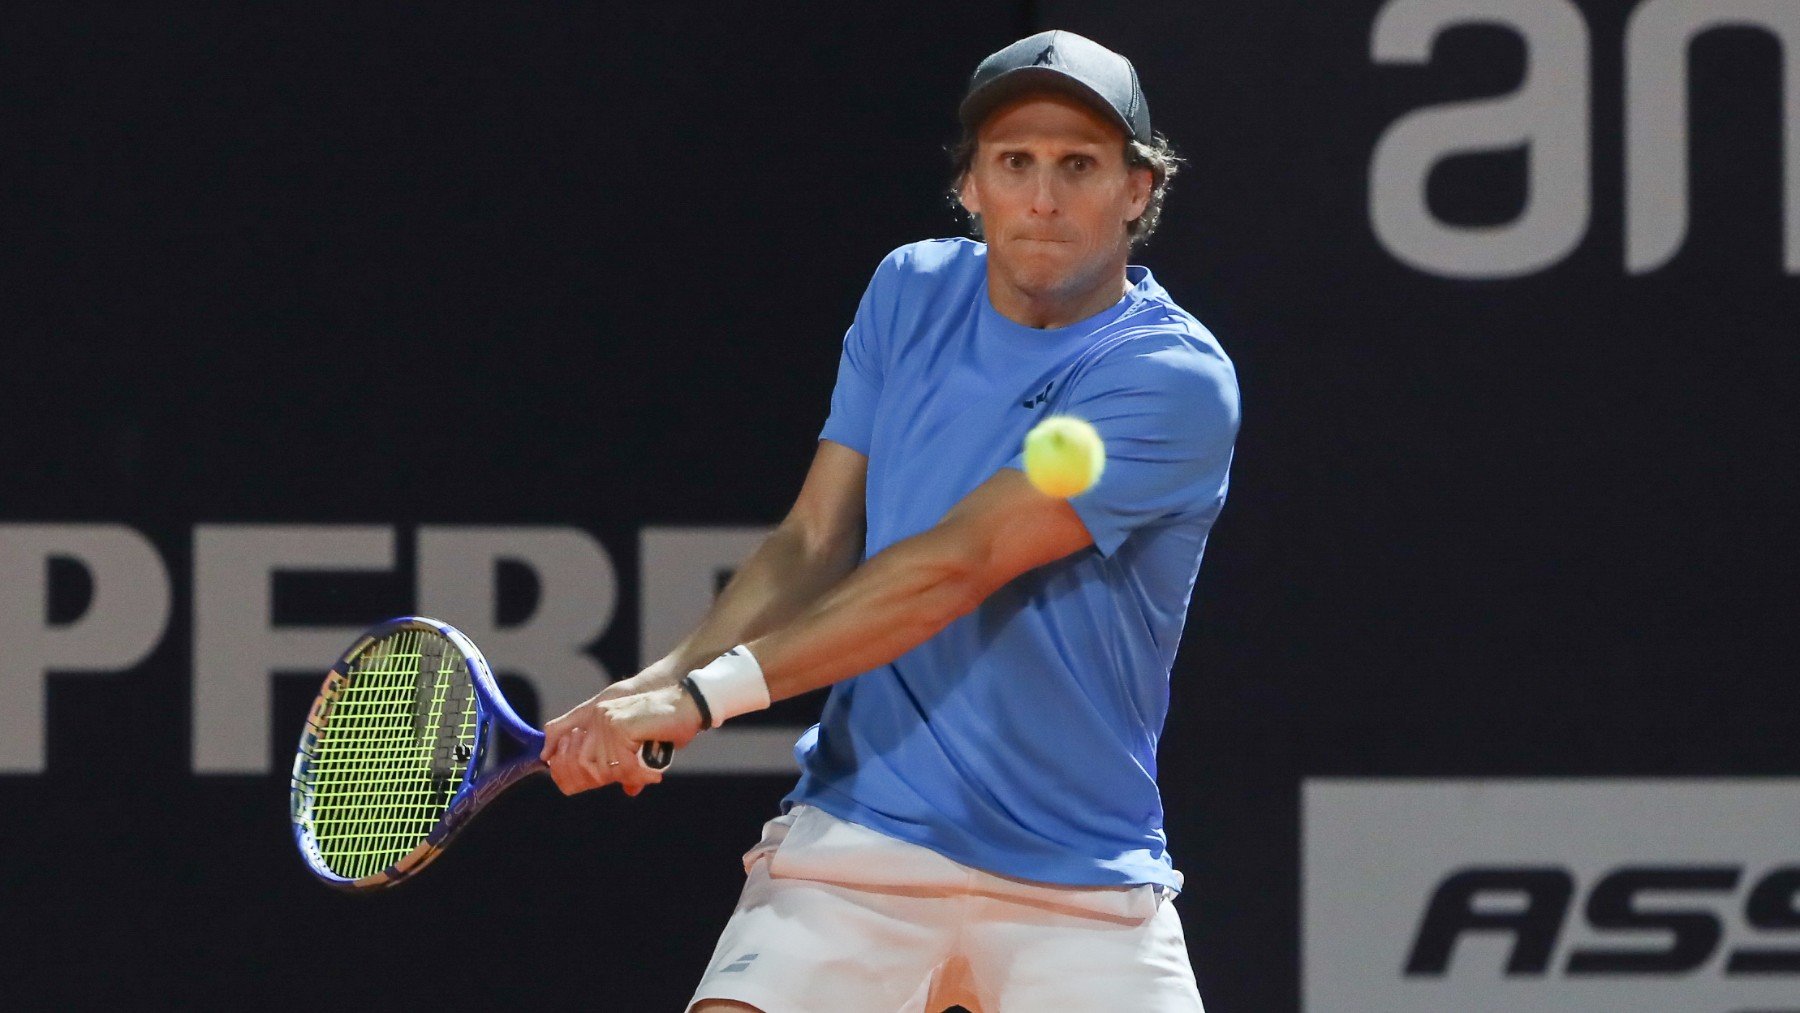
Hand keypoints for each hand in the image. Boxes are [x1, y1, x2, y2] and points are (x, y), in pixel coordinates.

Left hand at [540, 683, 702, 795]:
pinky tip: (652, 772)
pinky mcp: (620, 725)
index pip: (563, 755)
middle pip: (579, 765)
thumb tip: (628, 790)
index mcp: (594, 720)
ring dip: (626, 776)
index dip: (571, 776)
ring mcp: (606, 720)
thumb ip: (629, 765)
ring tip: (647, 773)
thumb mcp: (642, 748)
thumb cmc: (669, 726)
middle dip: (601, 778)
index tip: (596, 782)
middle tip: (629, 776)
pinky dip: (638, 773)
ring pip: (601, 767)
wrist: (690, 705)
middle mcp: (596, 717)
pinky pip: (621, 764)